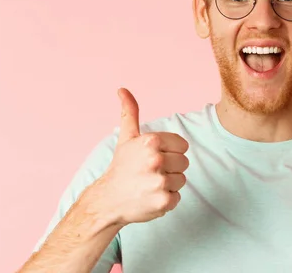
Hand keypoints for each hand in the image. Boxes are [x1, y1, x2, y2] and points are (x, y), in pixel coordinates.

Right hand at [91, 88, 189, 225]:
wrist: (107, 201)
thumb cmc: (121, 167)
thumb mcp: (126, 138)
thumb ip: (130, 112)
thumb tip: (122, 89)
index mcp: (151, 141)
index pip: (183, 145)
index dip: (170, 152)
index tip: (153, 158)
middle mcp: (156, 160)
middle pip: (184, 162)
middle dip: (170, 168)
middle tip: (150, 172)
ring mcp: (160, 182)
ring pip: (182, 180)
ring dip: (169, 184)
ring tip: (149, 184)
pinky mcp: (163, 201)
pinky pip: (177, 197)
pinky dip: (166, 199)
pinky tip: (150, 197)